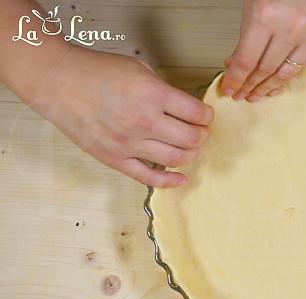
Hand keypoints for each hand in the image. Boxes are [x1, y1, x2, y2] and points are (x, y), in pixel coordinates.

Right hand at [34, 46, 213, 187]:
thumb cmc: (96, 71)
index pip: (197, 114)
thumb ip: (165, 91)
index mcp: (153, 95)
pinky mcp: (115, 159)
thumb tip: (186, 109)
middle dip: (202, 135)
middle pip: (192, 139)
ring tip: (189, 147)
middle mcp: (144, 121)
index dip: (207, 116)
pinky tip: (181, 179)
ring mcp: (129, 144)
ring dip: (191, 154)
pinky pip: (149, 177)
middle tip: (199, 131)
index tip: (204, 116)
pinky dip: (170, 181)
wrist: (59, 82)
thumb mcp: (140, 70)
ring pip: (177, 159)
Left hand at [221, 0, 305, 101]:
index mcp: (266, 17)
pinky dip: (286, 79)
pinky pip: (301, 67)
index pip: (246, 61)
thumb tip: (236, 65)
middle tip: (240, 95)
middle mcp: (289, 28)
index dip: (235, 80)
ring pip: (285, 74)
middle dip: (249, 86)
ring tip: (256, 95)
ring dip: (267, 88)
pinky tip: (276, 85)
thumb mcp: (254, 5)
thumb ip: (245, 35)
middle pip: (265, 70)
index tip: (228, 89)